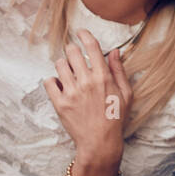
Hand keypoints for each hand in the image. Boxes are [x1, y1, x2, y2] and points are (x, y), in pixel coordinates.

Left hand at [44, 29, 131, 169]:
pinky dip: (52, 81)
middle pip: (72, 52)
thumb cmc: (115, 119)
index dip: (85, 35)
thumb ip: (119, 71)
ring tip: (68, 73)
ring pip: (59, 64)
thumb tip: (115, 52)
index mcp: (103, 77)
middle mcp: (86, 82)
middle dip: (72, 50)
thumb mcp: (126, 94)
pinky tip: (60, 85)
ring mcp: (71, 92)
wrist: (100, 143)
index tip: (81, 32)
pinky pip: (48, 82)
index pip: (92, 46)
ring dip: (63, 65)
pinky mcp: (60, 103)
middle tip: (74, 56)